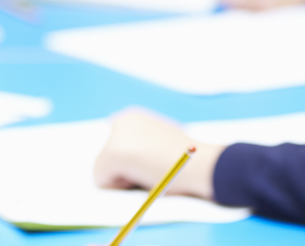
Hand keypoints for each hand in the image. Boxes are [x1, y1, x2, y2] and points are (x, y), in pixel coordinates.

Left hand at [94, 108, 223, 200]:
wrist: (202, 164)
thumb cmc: (187, 160)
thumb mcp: (161, 143)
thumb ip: (143, 147)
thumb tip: (127, 163)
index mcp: (133, 117)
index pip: (116, 147)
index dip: (133, 163)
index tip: (153, 163)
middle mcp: (121, 121)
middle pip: (107, 158)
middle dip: (125, 170)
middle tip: (152, 171)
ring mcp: (116, 136)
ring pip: (104, 170)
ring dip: (123, 179)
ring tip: (151, 174)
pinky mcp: (112, 154)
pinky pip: (102, 181)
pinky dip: (120, 188)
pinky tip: (144, 178)